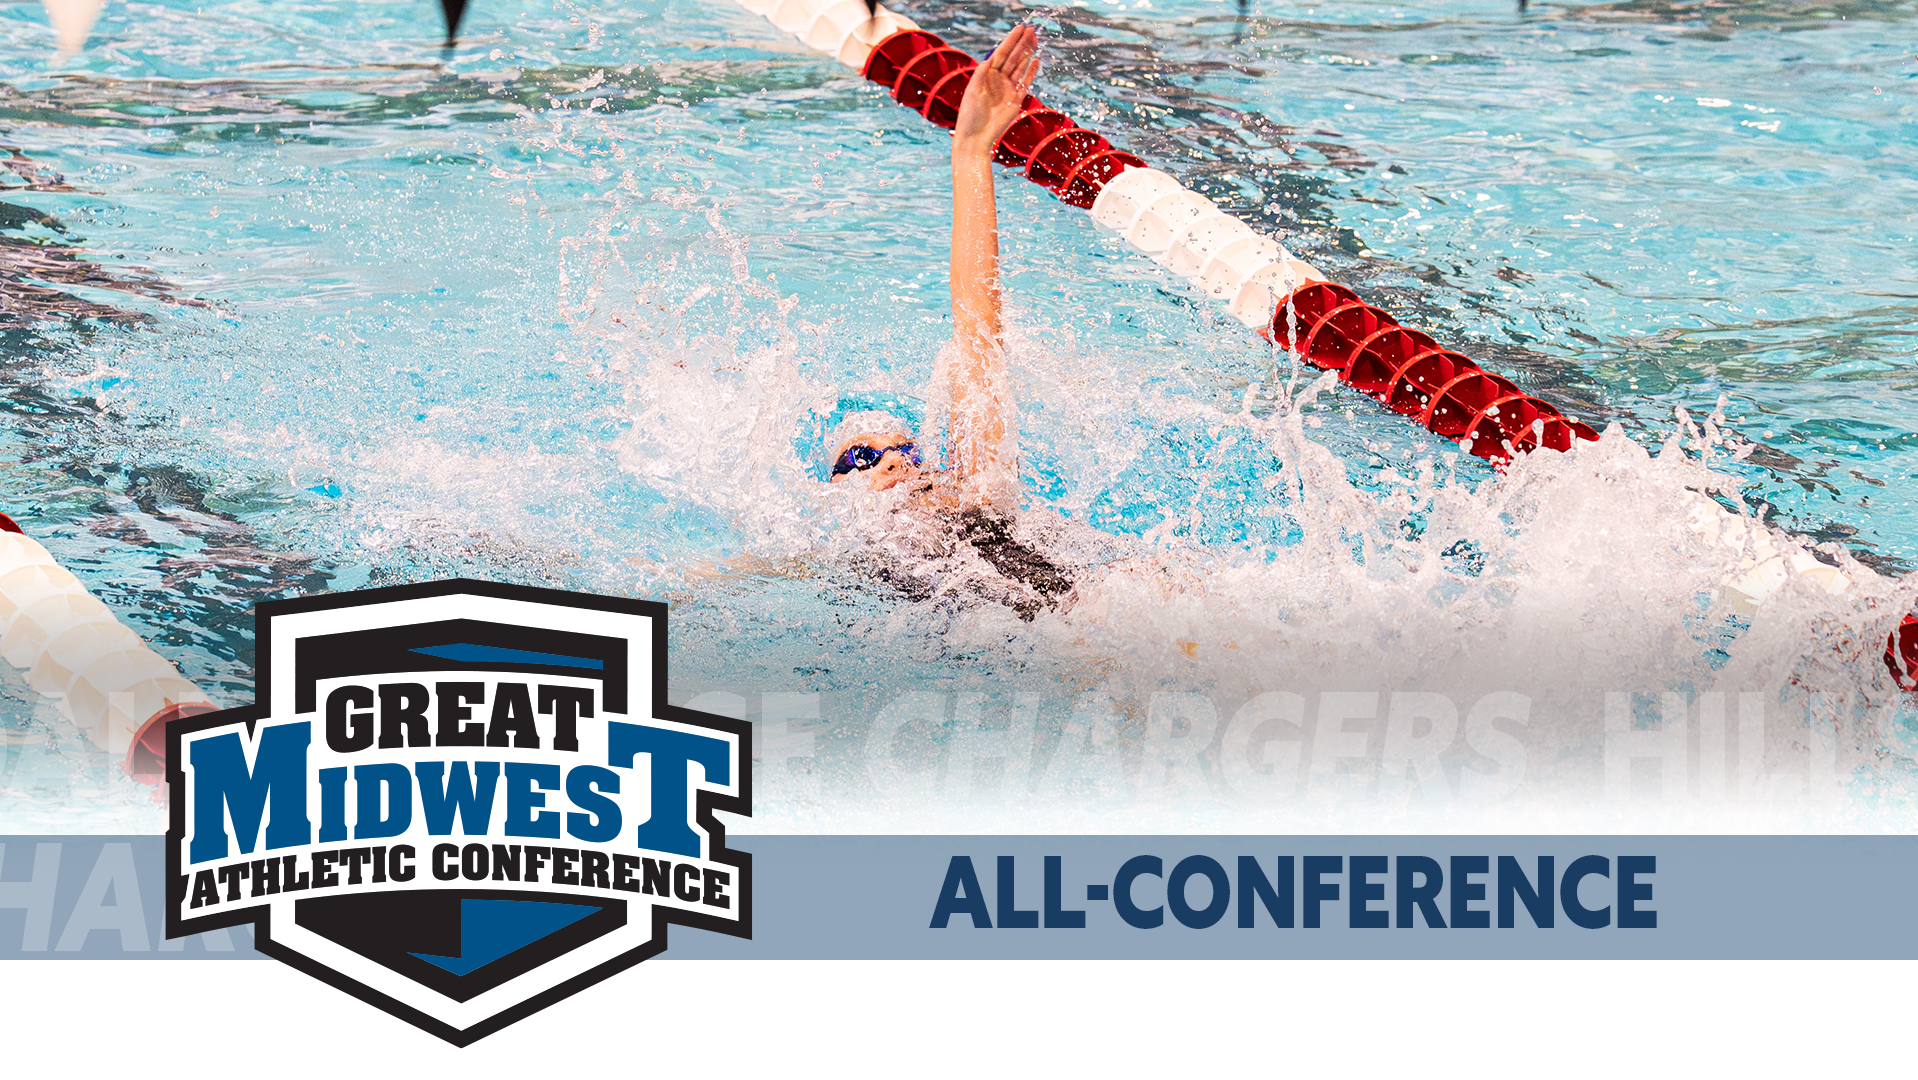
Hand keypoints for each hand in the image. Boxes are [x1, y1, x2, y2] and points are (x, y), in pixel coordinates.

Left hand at [952, 24, 1040, 157]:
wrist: (976, 136)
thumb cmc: (970, 114)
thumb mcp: (973, 91)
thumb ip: (981, 74)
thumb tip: (989, 58)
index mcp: (986, 75)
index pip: (1001, 53)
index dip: (1010, 40)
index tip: (1020, 28)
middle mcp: (998, 79)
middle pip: (1012, 57)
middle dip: (1021, 43)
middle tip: (1031, 30)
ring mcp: (1007, 89)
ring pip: (1020, 67)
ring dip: (1027, 54)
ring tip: (1035, 40)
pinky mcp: (1015, 100)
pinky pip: (1025, 83)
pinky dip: (1031, 72)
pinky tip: (1036, 61)